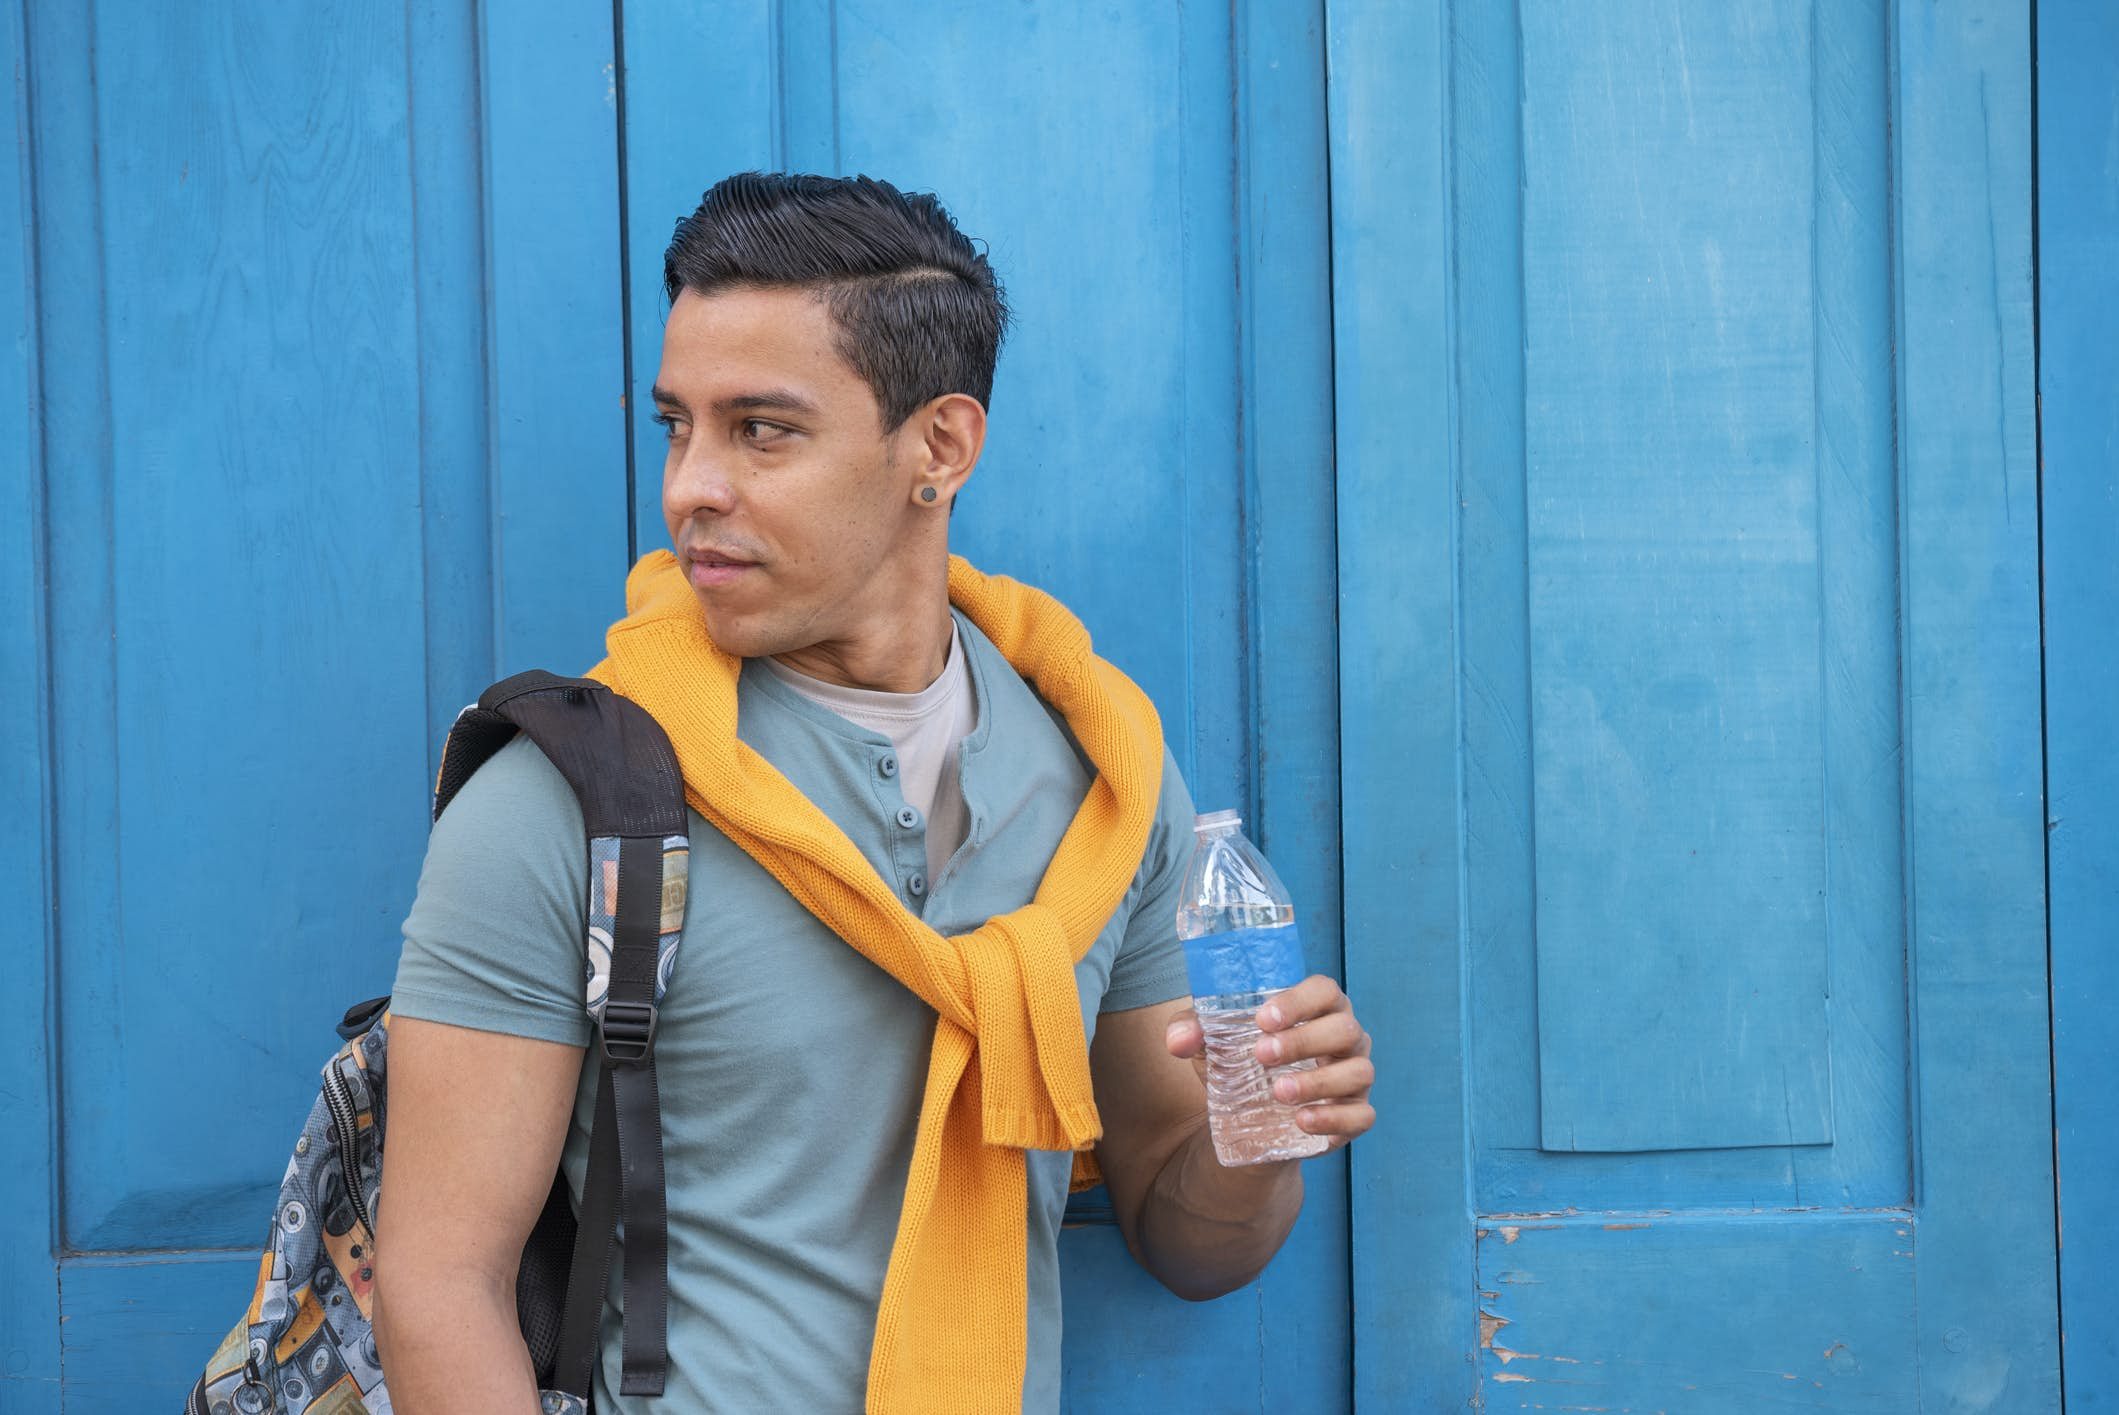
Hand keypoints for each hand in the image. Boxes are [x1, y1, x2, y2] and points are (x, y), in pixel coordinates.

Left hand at [1163, 975, 1375, 1150]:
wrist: (1250, 1119)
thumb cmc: (1242, 1063)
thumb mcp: (1213, 1044)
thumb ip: (1194, 1031)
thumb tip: (1177, 1039)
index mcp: (1318, 1008)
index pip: (1323, 990)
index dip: (1298, 1001)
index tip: (1263, 1018)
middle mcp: (1345, 1037)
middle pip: (1344, 1029)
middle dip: (1303, 1041)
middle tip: (1262, 1055)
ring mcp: (1354, 1075)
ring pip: (1358, 1072)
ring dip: (1318, 1082)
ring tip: (1278, 1092)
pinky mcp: (1355, 1114)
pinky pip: (1362, 1116)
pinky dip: (1334, 1119)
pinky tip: (1301, 1121)